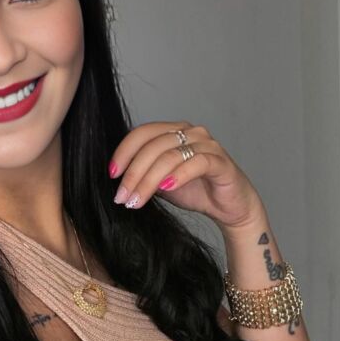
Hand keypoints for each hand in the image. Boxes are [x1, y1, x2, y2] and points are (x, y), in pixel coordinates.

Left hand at [109, 121, 265, 231]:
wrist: (228, 208)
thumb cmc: (196, 191)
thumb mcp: (160, 183)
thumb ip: (143, 174)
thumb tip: (116, 179)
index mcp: (173, 132)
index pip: (143, 133)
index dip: (124, 152)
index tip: (111, 174)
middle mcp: (190, 133)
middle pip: (153, 146)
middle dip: (133, 173)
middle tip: (121, 197)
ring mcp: (207, 145)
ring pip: (170, 156)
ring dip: (148, 181)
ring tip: (136, 201)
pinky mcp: (221, 162)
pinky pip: (196, 163)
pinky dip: (178, 175)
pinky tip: (166, 188)